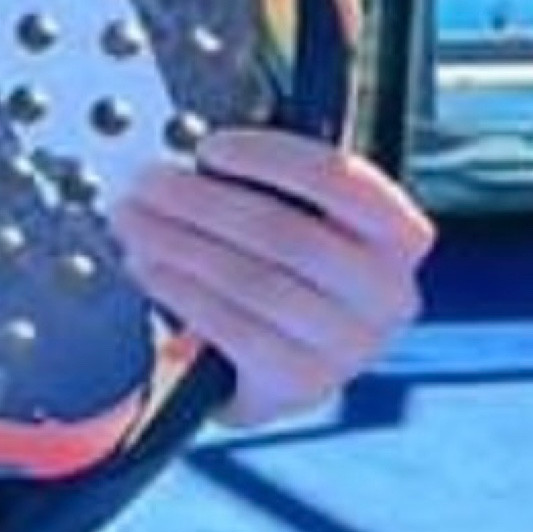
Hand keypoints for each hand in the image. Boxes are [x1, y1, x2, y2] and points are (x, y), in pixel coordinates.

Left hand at [113, 127, 435, 430]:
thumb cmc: (291, 267)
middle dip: (203, 203)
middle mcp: (386, 293)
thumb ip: (267, 182)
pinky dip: (183, 292)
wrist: (289, 360)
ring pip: (253, 282)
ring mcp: (349, 345)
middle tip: (146, 184)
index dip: (271, 158)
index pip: (343, 181)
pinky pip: (235, 329)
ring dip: (181, 245)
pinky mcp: (304, 383)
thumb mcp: (300, 216)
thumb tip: (192, 159)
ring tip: (135, 224)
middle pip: (286, 234)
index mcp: (398, 234)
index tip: (210, 149)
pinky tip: (151, 269)